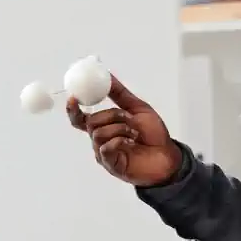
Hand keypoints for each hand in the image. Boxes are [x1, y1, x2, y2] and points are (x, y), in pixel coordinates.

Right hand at [66, 76, 180, 186]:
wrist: (168, 155)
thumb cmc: (154, 135)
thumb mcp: (137, 108)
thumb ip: (119, 94)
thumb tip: (107, 75)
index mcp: (104, 126)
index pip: (81, 119)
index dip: (73, 110)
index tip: (73, 98)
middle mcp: (101, 140)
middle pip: (90, 123)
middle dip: (110, 115)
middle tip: (128, 117)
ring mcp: (104, 153)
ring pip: (98, 134)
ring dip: (119, 128)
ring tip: (135, 133)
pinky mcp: (111, 165)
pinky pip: (106, 148)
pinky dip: (119, 140)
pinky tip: (131, 142)